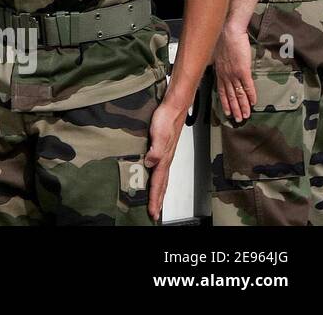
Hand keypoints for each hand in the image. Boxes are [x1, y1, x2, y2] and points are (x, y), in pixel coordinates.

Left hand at [143, 98, 184, 221]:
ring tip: (157, 203)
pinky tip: (155, 179)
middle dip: (159, 200)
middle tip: (155, 214)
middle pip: (162, 184)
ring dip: (160, 192)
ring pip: (163, 178)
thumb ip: (155, 149)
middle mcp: (165, 159)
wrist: (173, 107)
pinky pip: (161, 170)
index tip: (153, 212)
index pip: (159, 182)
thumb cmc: (166, 119)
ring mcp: (165, 155)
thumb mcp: (159, 134)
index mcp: (164, 159)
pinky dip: (159, 179)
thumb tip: (150, 163)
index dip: (155, 198)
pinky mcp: (163, 149)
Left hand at [213, 27, 256, 122]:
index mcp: (219, 72)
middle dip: (234, 109)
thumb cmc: (223, 40)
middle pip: (230, 96)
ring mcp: (234, 73)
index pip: (222, 92)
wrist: (228, 31)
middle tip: (238, 120)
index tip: (228, 112)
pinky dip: (251, 95)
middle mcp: (225, 75)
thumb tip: (222, 68)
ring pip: (239, 94)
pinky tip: (254, 103)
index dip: (225, 103)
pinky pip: (248, 86)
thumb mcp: (217, 55)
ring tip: (246, 116)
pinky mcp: (243, 70)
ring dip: (243, 106)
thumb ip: (220, 65)